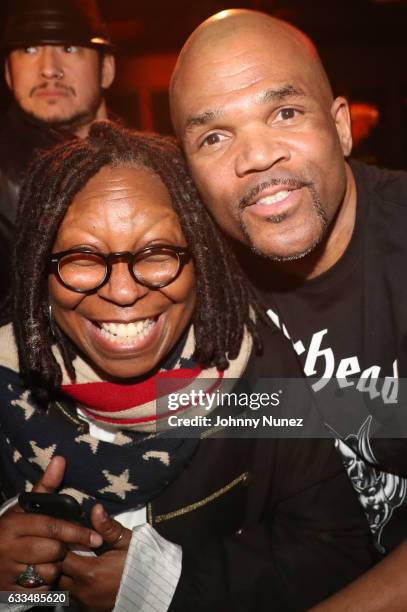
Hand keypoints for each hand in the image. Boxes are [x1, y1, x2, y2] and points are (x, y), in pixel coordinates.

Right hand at [0, 456, 102, 589]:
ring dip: (55, 567)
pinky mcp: (10, 590)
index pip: (52, 527)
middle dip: (63, 549)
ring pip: (49, 572)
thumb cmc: (13, 528)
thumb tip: (60, 459)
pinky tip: (41, 573)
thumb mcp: (26, 506)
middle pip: (53, 550)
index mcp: (14, 524)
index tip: (96, 538)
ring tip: (48, 558)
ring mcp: (8, 571)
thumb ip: (46, 485)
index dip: (76, 532)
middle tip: (63, 546)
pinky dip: (47, 584)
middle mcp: (9, 547)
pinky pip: (42, 590)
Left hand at [58, 505, 131, 611]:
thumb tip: (96, 508)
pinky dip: (70, 588)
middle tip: (67, 548)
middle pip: (56, 574)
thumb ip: (107, 526)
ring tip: (72, 562)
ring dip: (63, 575)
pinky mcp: (88, 610)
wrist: (154, 588)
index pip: (61, 557)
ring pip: (61, 588)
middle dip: (59, 561)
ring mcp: (85, 603)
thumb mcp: (125, 541)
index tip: (67, 536)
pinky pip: (70, 599)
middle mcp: (83, 591)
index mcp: (90, 572)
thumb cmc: (140, 563)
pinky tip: (79, 577)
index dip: (61, 545)